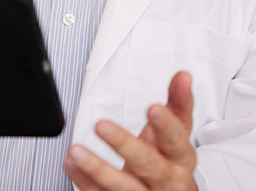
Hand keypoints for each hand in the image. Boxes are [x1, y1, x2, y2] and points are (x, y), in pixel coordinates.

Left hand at [64, 70, 196, 190]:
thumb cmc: (169, 161)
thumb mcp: (177, 133)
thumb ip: (177, 104)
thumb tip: (183, 76)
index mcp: (181, 158)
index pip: (176, 141)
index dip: (165, 125)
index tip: (153, 108)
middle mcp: (165, 180)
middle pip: (147, 164)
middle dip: (124, 144)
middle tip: (102, 125)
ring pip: (122, 187)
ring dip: (97, 169)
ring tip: (76, 151)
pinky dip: (84, 180)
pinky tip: (72, 163)